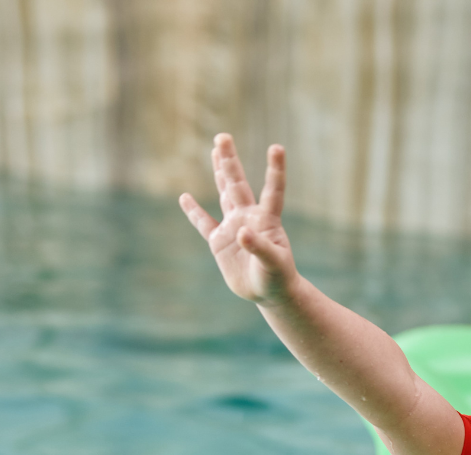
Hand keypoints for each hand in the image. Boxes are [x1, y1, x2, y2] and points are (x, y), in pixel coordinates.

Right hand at [179, 134, 297, 305]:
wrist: (269, 293)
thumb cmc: (278, 278)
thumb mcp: (274, 265)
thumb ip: (260, 248)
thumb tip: (241, 232)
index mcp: (267, 221)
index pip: (272, 191)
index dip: (275, 170)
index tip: (277, 148)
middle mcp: (249, 218)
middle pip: (238, 184)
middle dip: (229, 161)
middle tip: (223, 137)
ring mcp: (233, 227)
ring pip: (224, 194)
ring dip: (219, 173)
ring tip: (216, 149)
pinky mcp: (220, 242)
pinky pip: (204, 224)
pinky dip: (194, 212)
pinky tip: (185, 198)